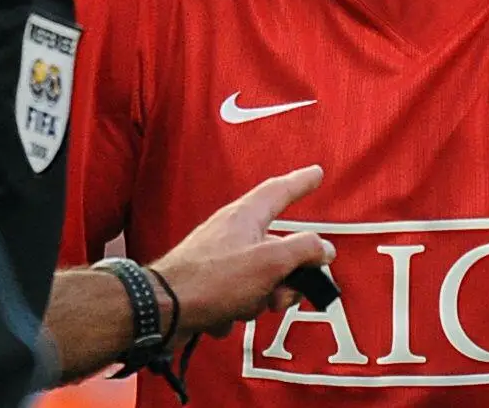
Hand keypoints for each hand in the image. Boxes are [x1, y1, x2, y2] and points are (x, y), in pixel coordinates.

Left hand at [151, 165, 335, 339]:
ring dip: (260, 298)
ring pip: (260, 277)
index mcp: (247, 215)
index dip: (301, 182)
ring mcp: (218, 256)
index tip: (316, 173)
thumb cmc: (214, 280)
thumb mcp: (271, 263)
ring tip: (244, 307)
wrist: (163, 310)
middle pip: (277, 247)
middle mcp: (232, 230)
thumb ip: (304, 251)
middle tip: (281, 296)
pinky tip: (222, 316)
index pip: (280, 190)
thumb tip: (324, 248)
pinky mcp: (207, 282)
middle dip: (285, 278)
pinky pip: (237, 295)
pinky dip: (235, 309)